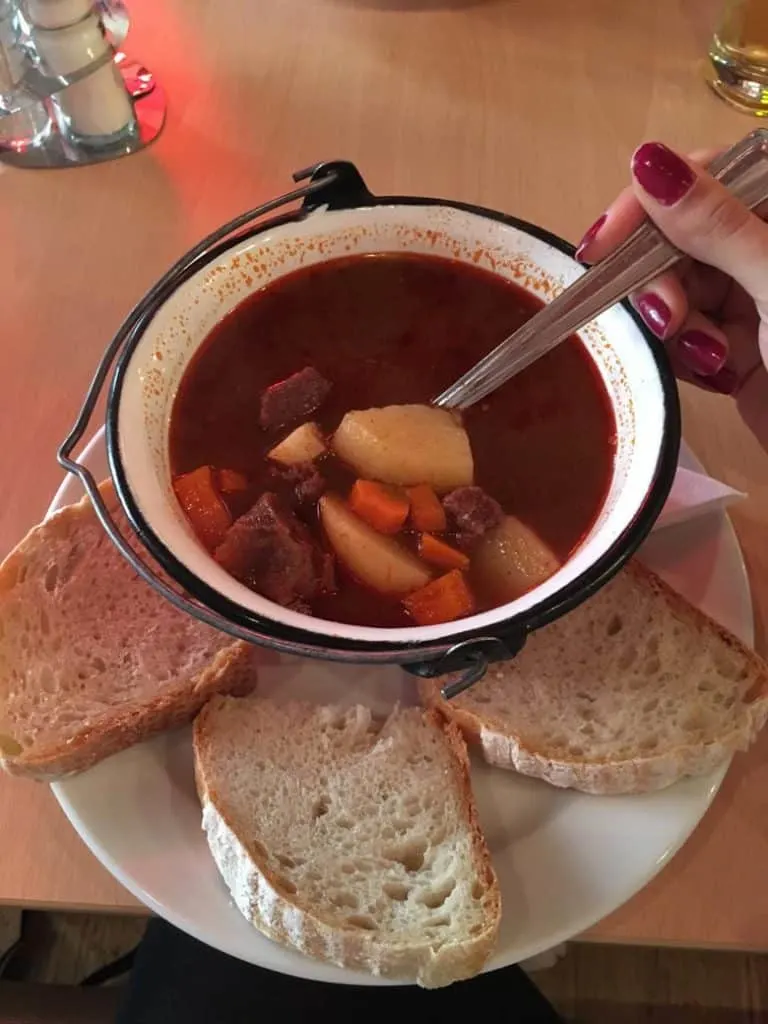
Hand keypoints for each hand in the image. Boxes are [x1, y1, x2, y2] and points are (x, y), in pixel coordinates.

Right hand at [576, 141, 767, 443]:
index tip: (602, 244)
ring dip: (677, 324)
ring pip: (675, 288)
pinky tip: (714, 371)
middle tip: (664, 318)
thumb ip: (715, 224)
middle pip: (679, 236)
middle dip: (661, 278)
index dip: (647, 204)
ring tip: (708, 356)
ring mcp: (752, 293)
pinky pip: (684, 333)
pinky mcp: (738, 341)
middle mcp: (763, 242)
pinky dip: (686, 353)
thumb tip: (647, 160)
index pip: (706, 174)